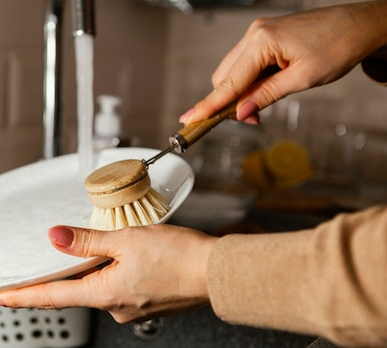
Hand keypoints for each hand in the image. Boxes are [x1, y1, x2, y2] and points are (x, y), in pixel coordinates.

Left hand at [0, 224, 216, 323]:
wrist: (217, 273)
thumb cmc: (179, 257)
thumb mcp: (126, 240)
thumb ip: (87, 240)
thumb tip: (55, 237)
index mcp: (104, 294)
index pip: (51, 297)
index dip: (21, 296)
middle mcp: (114, 307)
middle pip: (74, 291)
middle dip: (59, 277)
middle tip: (42, 263)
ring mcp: (130, 308)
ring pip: (98, 287)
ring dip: (91, 271)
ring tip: (99, 248)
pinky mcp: (144, 302)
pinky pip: (116, 288)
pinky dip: (110, 273)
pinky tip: (122, 258)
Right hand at [180, 1, 386, 124]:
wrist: (360, 25)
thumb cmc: (338, 46)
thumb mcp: (302, 79)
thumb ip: (266, 96)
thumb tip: (242, 114)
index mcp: (262, 42)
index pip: (228, 82)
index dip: (209, 105)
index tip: (190, 119)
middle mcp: (254, 34)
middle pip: (224, 77)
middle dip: (230, 102)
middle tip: (252, 119)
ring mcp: (258, 33)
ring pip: (233, 71)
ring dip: (241, 92)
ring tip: (262, 105)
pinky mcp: (265, 36)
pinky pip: (245, 63)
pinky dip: (249, 81)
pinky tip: (265, 89)